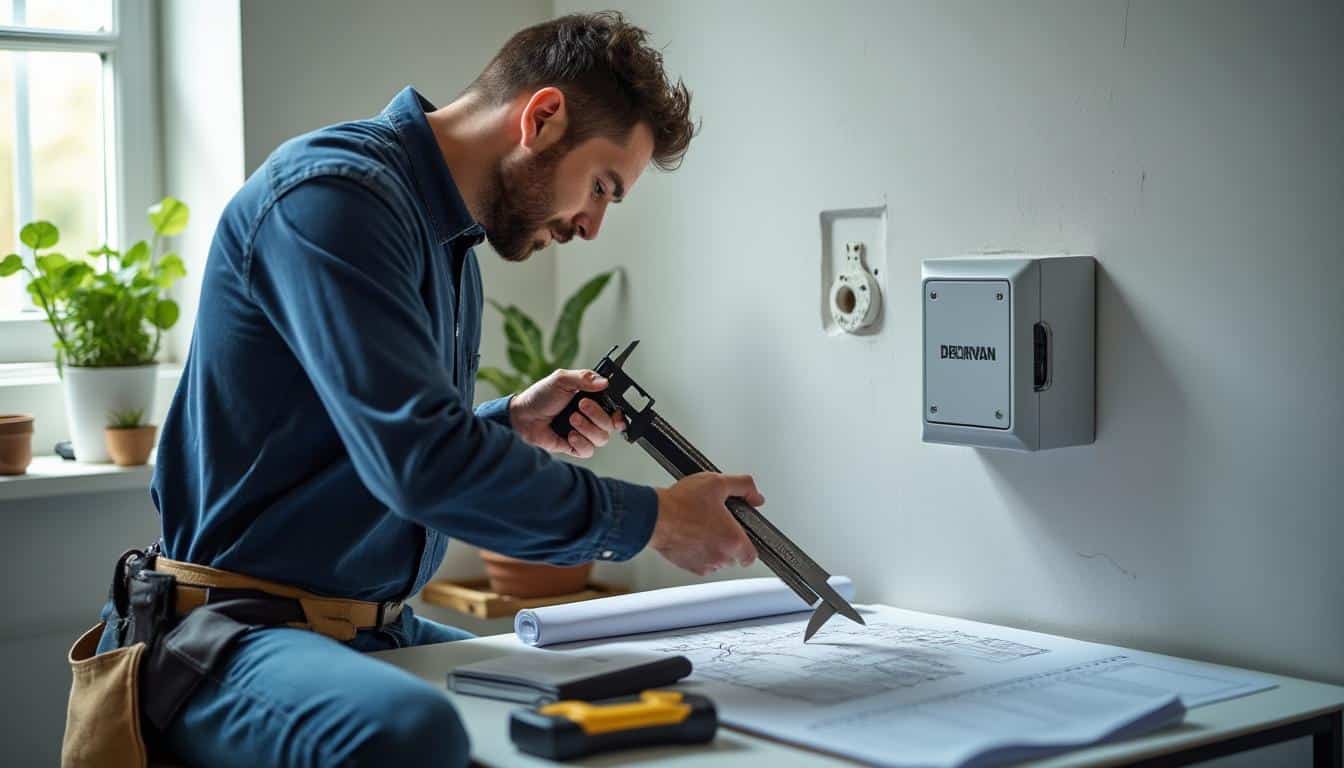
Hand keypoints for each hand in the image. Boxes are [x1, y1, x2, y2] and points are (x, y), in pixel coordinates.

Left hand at [509, 369, 626, 457]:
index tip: (615, 411)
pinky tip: (570, 434)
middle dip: (597, 415)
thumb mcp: (561, 380)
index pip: (615, 409)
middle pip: (610, 424)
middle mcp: (590, 418)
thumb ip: (584, 377)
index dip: (619, 413)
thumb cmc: (539, 397)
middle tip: (581, 405)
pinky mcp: (574, 447)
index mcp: (591, 400)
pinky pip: (588, 451)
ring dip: (587, 428)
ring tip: (571, 419)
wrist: (522, 417)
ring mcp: (583, 433)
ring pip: (602, 438)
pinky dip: (581, 443)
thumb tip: (604, 381)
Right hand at [651, 473, 761, 575]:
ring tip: (701, 528)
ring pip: (716, 561)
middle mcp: (720, 556)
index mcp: (732, 539)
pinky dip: (697, 553)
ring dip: (712, 548)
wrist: (655, 516)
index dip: (748, 546)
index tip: (742, 538)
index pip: (751, 556)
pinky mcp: (687, 566)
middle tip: (717, 524)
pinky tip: (690, 536)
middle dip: (727, 542)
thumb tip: (755, 496)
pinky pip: (699, 563)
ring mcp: (704, 563)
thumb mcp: (718, 483)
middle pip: (733, 557)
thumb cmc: (682, 503)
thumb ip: (743, 486)